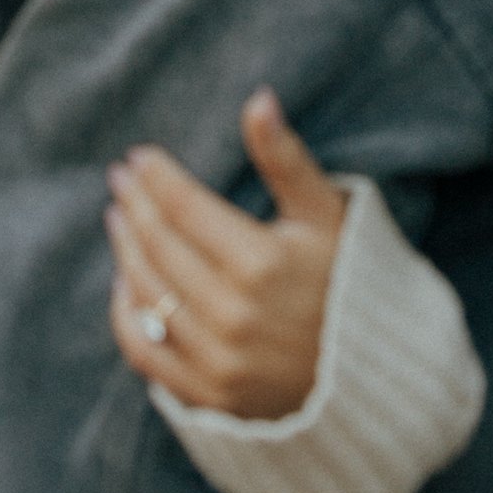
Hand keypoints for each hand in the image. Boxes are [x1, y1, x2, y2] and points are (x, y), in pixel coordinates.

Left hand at [107, 87, 347, 419]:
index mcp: (263, 263)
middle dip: (134, 205)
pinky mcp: (208, 394)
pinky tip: (126, 283)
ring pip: (146, 292)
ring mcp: (218, 360)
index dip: (155, 177)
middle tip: (121, 180)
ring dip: (126, 251)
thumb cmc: (349, 281)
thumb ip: (285, 158)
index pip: (184, 207)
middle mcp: (234, 314)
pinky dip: (127, 313)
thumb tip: (258, 98)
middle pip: (159, 246)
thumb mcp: (326, 214)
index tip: (137, 157)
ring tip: (121, 220)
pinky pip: (144, 349)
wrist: (372, 378)